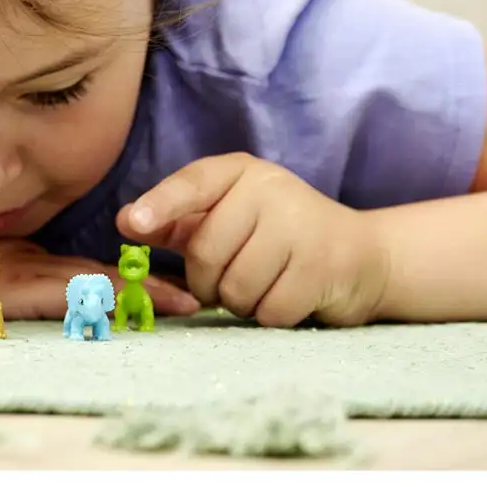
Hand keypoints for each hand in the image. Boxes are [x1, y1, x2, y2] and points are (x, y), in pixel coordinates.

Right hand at [0, 238, 199, 320]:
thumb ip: (4, 284)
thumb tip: (41, 299)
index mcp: (25, 261)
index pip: (89, 272)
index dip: (131, 281)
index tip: (169, 292)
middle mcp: (30, 262)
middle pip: (101, 275)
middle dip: (149, 287)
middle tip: (194, 301)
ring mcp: (20, 271)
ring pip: (91, 281)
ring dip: (138, 294)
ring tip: (182, 305)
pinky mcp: (9, 286)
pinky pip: (61, 291)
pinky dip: (96, 297)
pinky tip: (126, 304)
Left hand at [115, 153, 389, 327]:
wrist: (362, 255)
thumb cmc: (276, 237)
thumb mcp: (226, 217)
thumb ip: (176, 221)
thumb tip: (124, 221)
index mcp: (240, 171)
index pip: (193, 183)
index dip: (160, 205)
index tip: (132, 225)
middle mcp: (271, 188)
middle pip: (206, 252)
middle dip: (207, 281)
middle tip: (228, 279)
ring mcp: (301, 225)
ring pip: (235, 287)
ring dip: (240, 301)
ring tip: (263, 283)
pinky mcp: (323, 266)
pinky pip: (268, 310)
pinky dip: (270, 315)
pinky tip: (288, 295)